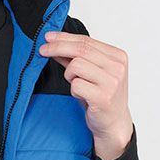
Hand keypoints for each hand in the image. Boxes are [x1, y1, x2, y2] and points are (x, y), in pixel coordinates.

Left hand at [39, 31, 133, 159]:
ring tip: (77, 85)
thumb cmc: (100, 96)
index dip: (64, 38)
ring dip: (69, 75)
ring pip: (76, 66)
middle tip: (42, 50)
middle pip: (80, 50)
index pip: (86, 41)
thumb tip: (53, 44)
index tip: (48, 37)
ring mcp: (112, 82)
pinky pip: (76, 85)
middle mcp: (117, 67)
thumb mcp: (90, 72)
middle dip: (57, 47)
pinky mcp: (103, 97)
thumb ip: (74, 58)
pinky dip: (74, 90)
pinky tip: (82, 96)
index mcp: (117, 56)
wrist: (112, 122)